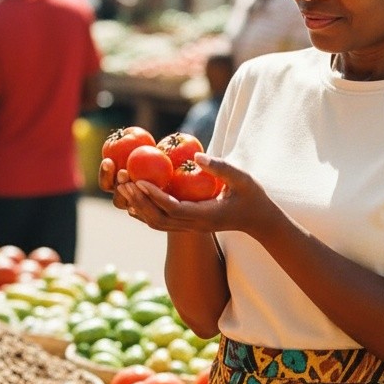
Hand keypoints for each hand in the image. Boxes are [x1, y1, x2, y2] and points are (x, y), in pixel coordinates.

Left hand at [114, 154, 275, 236]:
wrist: (259, 221)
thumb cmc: (253, 197)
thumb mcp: (243, 179)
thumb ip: (221, 168)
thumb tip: (195, 156)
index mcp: (206, 215)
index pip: (173, 208)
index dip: (154, 195)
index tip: (139, 180)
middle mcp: (195, 225)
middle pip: (159, 218)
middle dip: (139, 201)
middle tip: (124, 182)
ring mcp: (191, 227)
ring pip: (157, 223)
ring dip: (139, 207)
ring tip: (124, 188)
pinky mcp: (189, 225)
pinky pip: (162, 223)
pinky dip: (146, 213)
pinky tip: (135, 200)